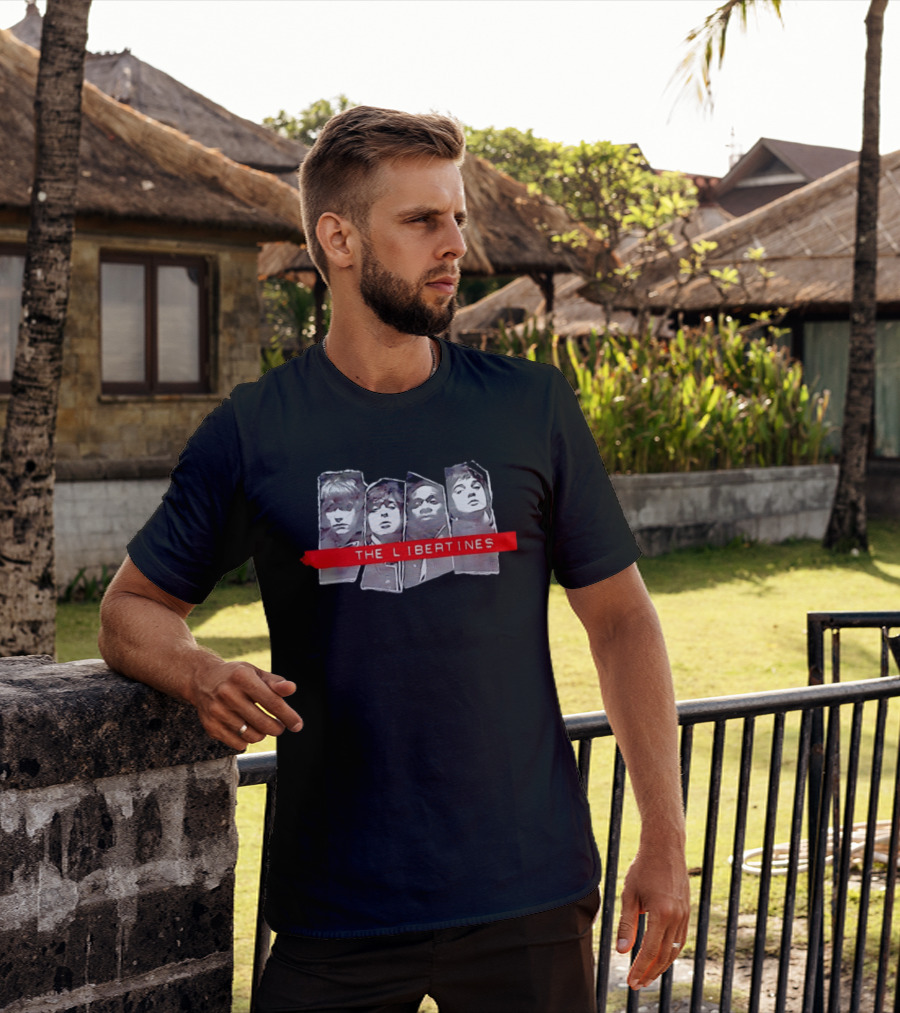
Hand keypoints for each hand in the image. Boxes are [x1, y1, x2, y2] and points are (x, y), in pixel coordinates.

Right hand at [187, 659, 302, 750]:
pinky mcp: (210, 726)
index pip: (272, 702)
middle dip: (277, 728)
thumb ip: (275, 682)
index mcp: (242, 677)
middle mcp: (227, 694)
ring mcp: (217, 712)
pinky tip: (246, 729)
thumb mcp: (255, 672)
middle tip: (279, 726)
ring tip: (261, 725)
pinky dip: (247, 740)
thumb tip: (291, 688)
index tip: (297, 724)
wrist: (201, 679)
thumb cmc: (235, 676)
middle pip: (263, 723)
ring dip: (262, 734)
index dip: (288, 716)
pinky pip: (238, 744)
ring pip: (252, 736)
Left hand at [616, 843, 690, 989]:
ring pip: (675, 949)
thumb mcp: (630, 894)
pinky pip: (680, 938)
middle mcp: (677, 916)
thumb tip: (622, 951)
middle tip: (637, 984)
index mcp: (661, 913)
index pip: (650, 950)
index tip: (631, 981)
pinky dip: (670, 951)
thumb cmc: (644, 867)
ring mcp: (684, 914)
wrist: (665, 847)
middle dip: (650, 972)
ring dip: (661, 965)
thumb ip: (627, 924)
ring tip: (648, 975)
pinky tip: (660, 956)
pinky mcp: (686, 911)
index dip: (640, 968)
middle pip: (664, 955)